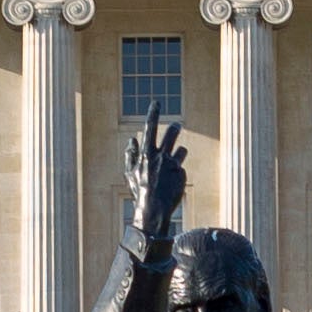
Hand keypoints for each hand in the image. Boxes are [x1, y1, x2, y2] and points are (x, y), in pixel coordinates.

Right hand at [125, 111, 185, 245]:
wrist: (153, 209)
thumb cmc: (139, 190)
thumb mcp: (130, 173)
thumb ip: (130, 155)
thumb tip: (131, 139)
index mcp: (146, 153)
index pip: (149, 128)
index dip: (152, 113)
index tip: (156, 102)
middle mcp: (160, 155)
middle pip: (171, 133)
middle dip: (174, 128)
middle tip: (177, 126)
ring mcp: (172, 164)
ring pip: (181, 150)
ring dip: (178, 154)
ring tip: (172, 166)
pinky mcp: (181, 174)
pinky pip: (181, 169)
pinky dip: (177, 175)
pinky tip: (171, 185)